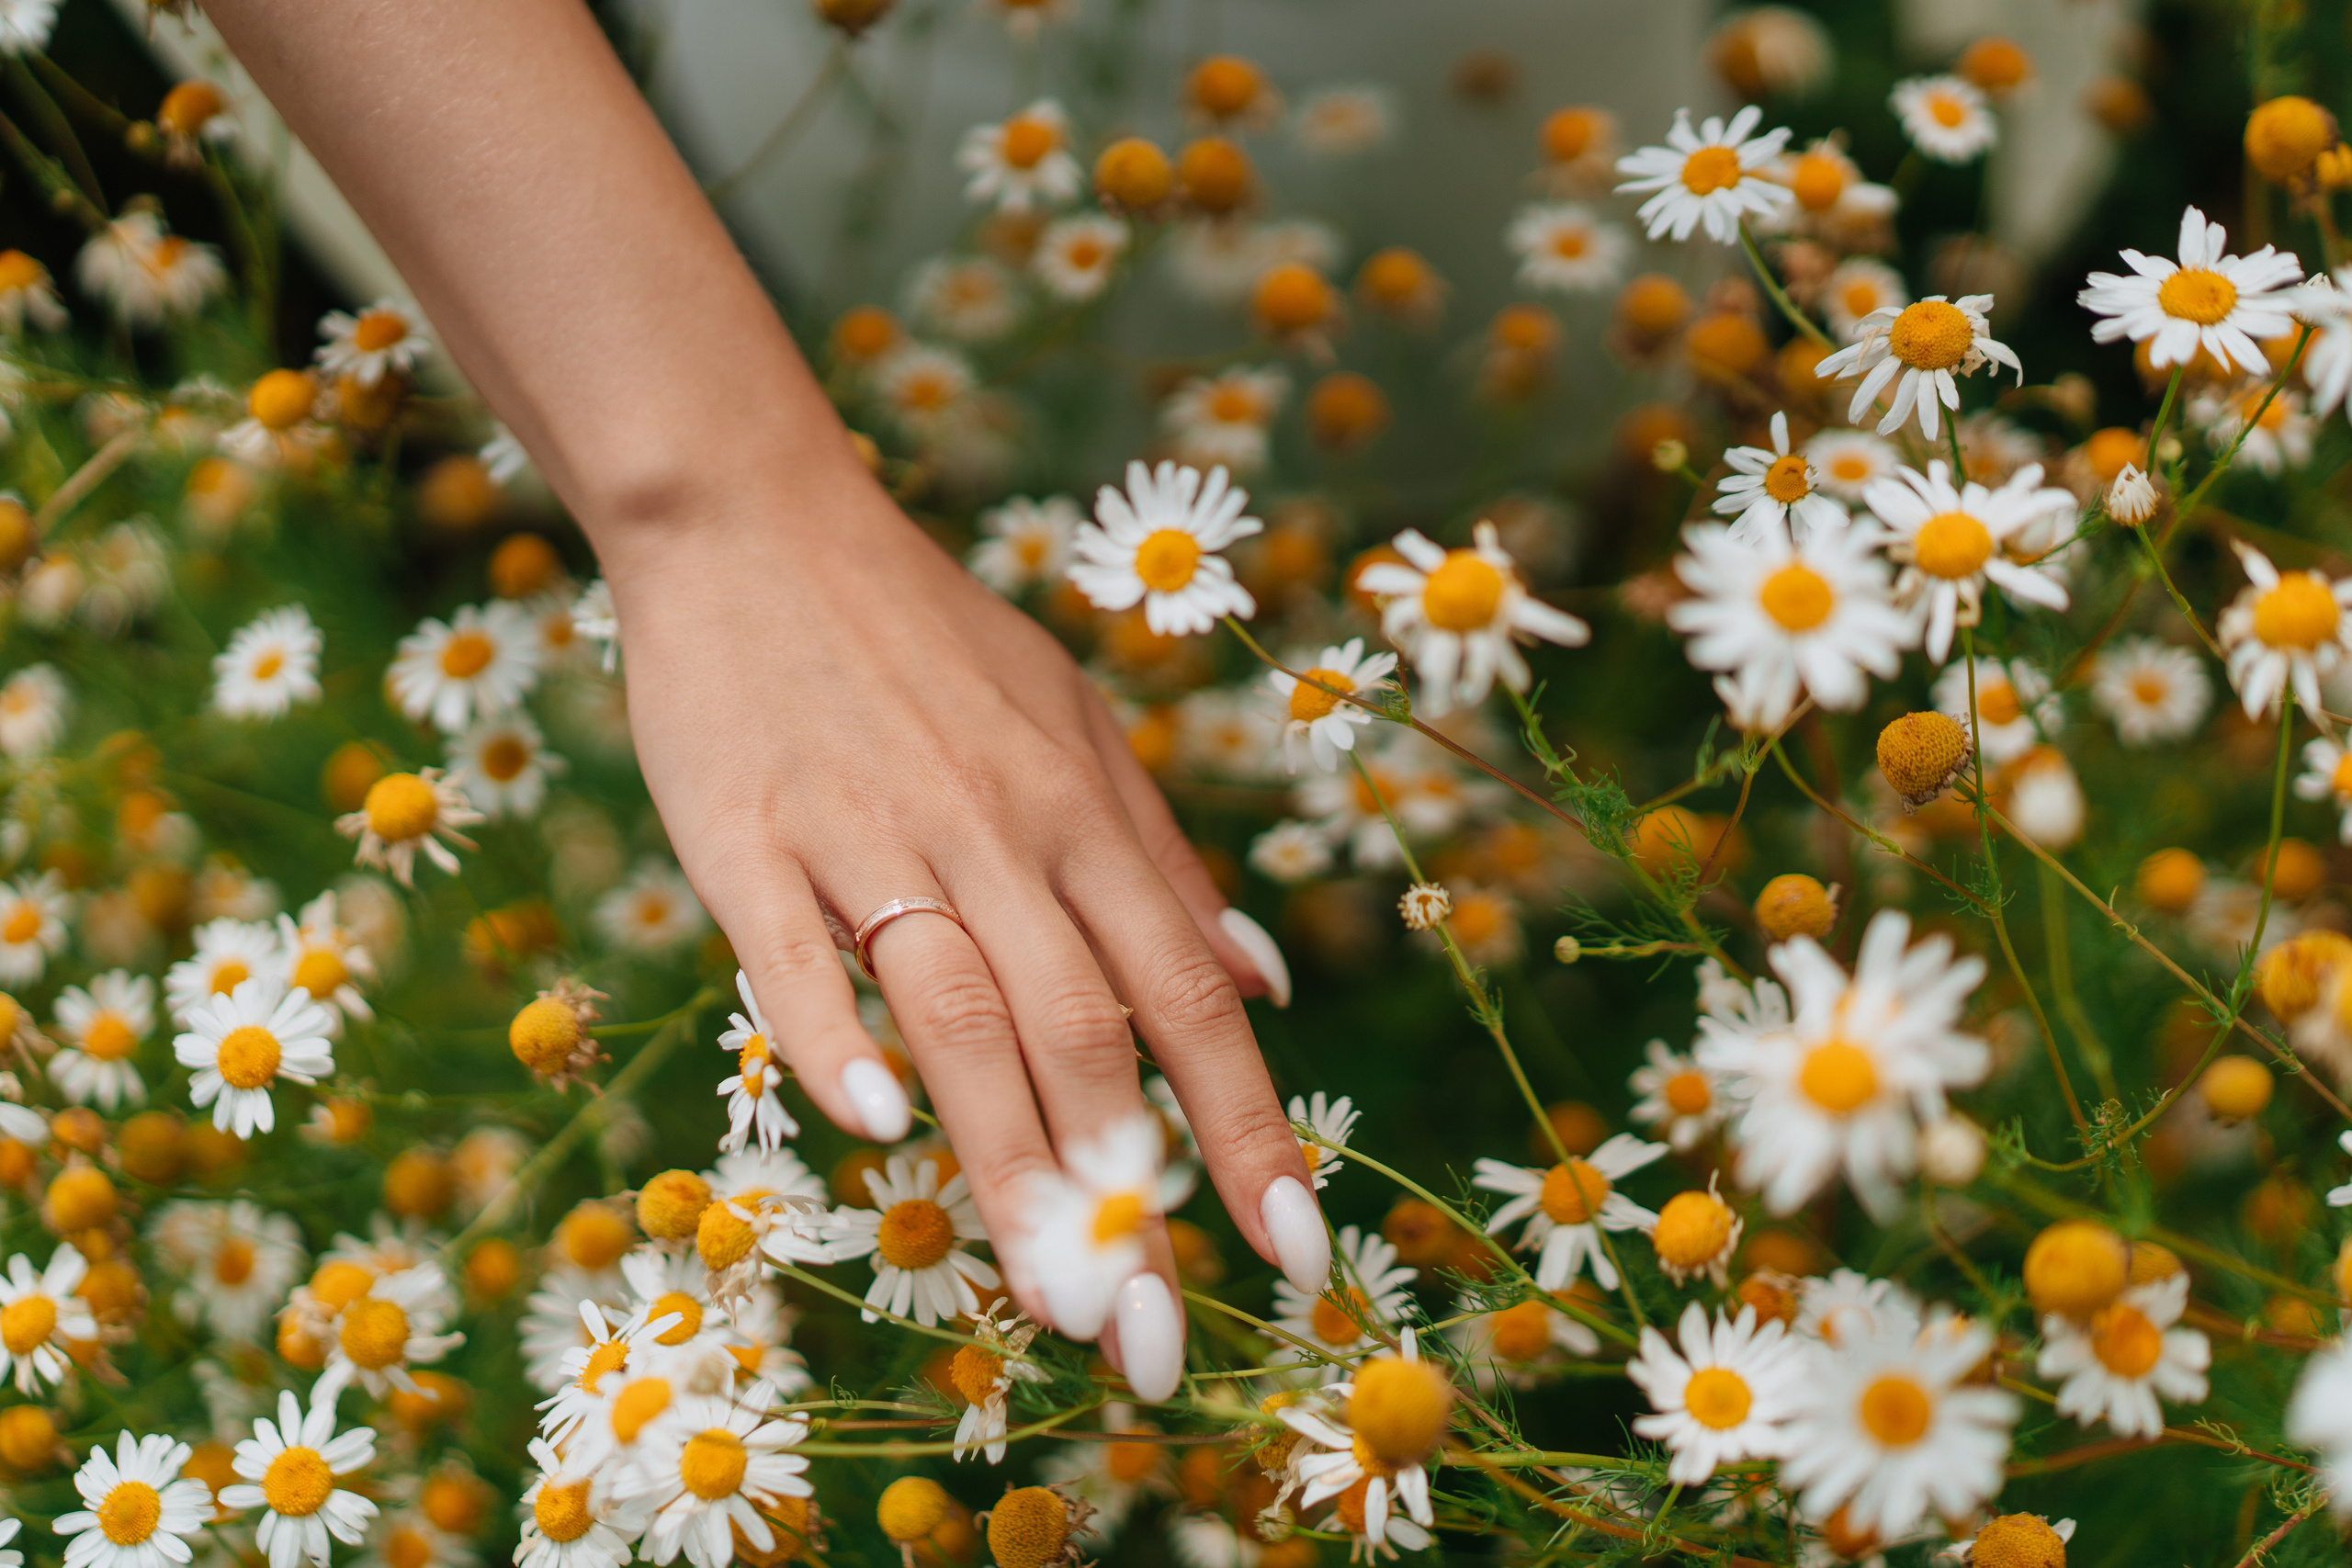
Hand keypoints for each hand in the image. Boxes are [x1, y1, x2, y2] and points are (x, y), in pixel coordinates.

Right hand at [598, 448, 1331, 1397]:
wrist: (759, 522)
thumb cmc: (926, 639)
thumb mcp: (1074, 720)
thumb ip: (1160, 854)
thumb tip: (1264, 975)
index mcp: (1082, 812)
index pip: (1189, 995)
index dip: (1247, 1125)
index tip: (1295, 1253)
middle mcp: (999, 832)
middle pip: (1086, 1032)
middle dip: (1131, 1195)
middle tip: (1160, 1343)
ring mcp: (872, 835)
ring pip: (960, 1015)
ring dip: (1011, 1162)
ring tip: (1053, 1297)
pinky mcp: (747, 837)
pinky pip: (793, 948)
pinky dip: (832, 1034)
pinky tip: (868, 1126)